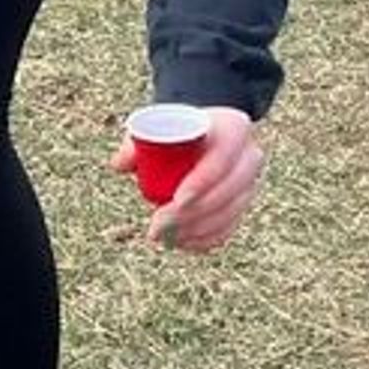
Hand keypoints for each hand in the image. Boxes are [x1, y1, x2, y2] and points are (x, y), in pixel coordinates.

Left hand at [111, 105, 262, 251]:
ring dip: (195, 229)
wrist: (203, 135)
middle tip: (158, 224)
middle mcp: (250, 156)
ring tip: (163, 236)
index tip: (176, 200)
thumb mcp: (157, 125)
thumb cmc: (178, 129)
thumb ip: (137, 142)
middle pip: (228, 191)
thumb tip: (118, 164)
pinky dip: (205, 239)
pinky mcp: (244, 204)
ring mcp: (250, 183)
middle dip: (192, 213)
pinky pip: (230, 227)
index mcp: (234, 127)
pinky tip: (182, 243)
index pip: (223, 158)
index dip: (202, 182)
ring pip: (230, 213)